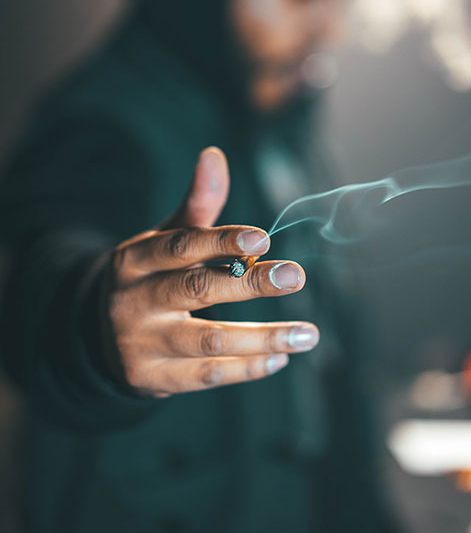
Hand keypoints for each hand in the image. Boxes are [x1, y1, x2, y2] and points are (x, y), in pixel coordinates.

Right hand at [98, 147, 318, 397]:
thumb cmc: (149, 276)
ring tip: (309, 333)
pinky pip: (208, 374)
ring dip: (264, 337)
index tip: (263, 237)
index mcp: (133, 259)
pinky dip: (248, 367)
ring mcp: (140, 343)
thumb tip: (214, 154)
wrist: (99, 336)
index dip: (221, 240)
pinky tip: (281, 357)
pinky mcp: (152, 379)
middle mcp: (132, 301)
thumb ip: (196, 205)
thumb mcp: (164, 239)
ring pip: (209, 339)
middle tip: (295, 275)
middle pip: (196, 290)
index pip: (180, 246)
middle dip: (250, 283)